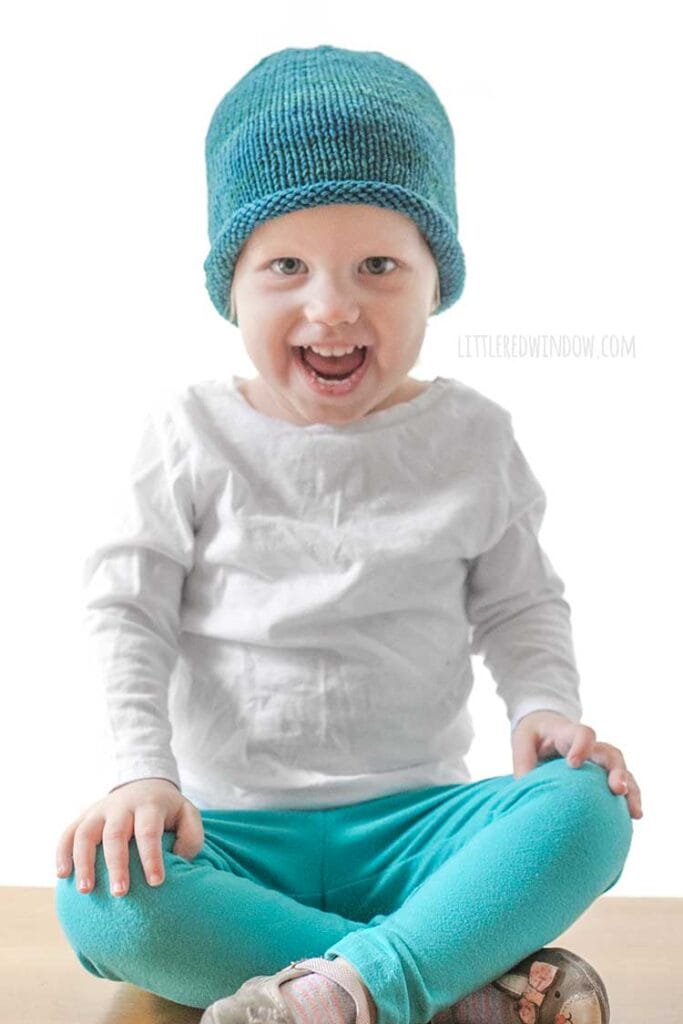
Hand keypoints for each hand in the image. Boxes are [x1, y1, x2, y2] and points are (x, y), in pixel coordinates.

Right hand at [55, 777, 204, 896]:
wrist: (145, 784)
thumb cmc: (168, 811)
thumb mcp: (187, 815)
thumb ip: (190, 837)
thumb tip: (178, 861)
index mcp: (150, 805)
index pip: (148, 831)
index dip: (151, 857)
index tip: (156, 882)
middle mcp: (122, 805)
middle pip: (115, 833)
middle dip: (116, 864)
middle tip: (120, 893)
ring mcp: (100, 810)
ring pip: (86, 833)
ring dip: (83, 861)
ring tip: (85, 890)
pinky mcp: (84, 816)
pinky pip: (68, 832)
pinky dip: (62, 852)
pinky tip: (62, 875)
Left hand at [511, 710, 643, 819]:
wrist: (546, 730)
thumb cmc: (534, 736)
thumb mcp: (522, 741)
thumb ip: (523, 762)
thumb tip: (524, 791)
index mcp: (568, 733)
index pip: (583, 734)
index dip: (581, 746)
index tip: (572, 764)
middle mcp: (590, 747)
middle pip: (610, 753)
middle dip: (617, 771)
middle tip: (618, 790)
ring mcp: (599, 761)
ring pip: (622, 770)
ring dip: (631, 789)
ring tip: (635, 813)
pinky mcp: (603, 774)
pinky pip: (622, 784)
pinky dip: (630, 799)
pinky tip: (634, 817)